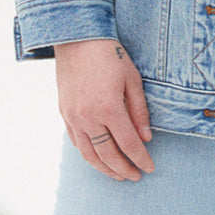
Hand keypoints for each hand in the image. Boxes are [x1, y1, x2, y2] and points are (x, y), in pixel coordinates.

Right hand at [54, 39, 153, 180]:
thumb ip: (139, 111)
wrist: (76, 38)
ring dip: (104, 168)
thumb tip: (146, 138)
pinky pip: (76, 141)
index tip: (150, 168)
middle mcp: (88, 117)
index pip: (129, 144)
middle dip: (124, 169)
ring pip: (88, 154)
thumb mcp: (132, 79)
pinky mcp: (64, 112)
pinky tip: (98, 157)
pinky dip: (88, 153)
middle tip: (136, 176)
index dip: (141, 159)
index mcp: (109, 108)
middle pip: (108, 154)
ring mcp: (73, 116)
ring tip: (117, 174)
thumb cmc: (108, 55)